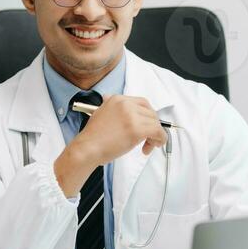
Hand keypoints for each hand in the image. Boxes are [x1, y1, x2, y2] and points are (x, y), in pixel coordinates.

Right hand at [53, 94, 167, 197]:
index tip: (146, 126)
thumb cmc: (93, 137)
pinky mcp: (137, 129)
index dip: (147, 116)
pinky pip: (158, 132)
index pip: (142, 103)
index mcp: (117, 99)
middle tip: (148, 138)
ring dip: (155, 135)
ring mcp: (132, 116)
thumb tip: (110, 101)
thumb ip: (110, 107)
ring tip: (147, 146)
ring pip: (156, 122)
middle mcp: (126, 104)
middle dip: (152, 126)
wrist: (87, 149)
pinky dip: (160, 139)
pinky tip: (153, 146)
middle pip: (151, 112)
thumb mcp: (100, 113)